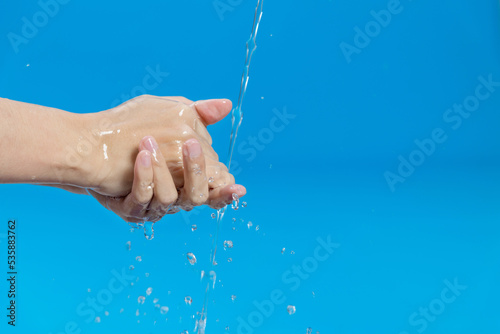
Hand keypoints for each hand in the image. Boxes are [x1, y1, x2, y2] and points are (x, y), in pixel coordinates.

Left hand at [84, 96, 244, 210]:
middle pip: (196, 197)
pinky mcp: (129, 207)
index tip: (237, 186)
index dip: (226, 192)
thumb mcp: (171, 118)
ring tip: (149, 143)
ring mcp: (151, 204)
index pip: (215, 191)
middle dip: (195, 171)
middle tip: (189, 143)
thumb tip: (227, 105)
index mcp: (188, 180)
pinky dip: (143, 177)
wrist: (94, 146)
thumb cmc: (136, 132)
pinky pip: (141, 200)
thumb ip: (199, 117)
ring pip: (168, 199)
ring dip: (163, 170)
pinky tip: (141, 155)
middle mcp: (174, 196)